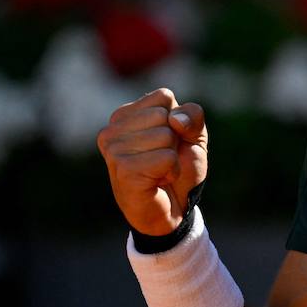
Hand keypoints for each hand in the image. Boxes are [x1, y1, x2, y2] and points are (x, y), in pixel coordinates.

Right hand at [97, 88, 207, 235]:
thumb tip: (174, 119)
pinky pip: (166, 158)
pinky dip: (171, 171)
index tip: (169, 142)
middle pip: (164, 115)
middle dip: (175, 140)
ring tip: (159, 171)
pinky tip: (158, 181)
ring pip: (166, 135)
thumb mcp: (194, 136)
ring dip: (172, 158)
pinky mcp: (123, 169)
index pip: (164, 96)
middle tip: (163, 160)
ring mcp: (113, 149)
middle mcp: (112, 129)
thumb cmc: (179, 170)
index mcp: (125, 115)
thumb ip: (192, 116)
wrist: (173, 210)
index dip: (178, 120)